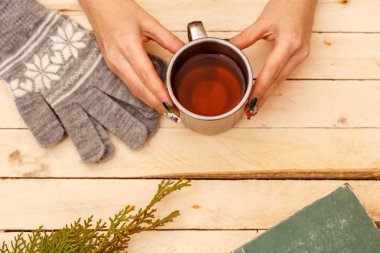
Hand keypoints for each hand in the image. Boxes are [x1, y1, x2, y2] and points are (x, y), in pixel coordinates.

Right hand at [79, 0, 183, 116]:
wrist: (97, 4)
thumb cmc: (119, 9)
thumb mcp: (148, 21)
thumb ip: (168, 38)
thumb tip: (185, 51)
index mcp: (128, 45)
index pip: (147, 75)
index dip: (159, 92)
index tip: (172, 103)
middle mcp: (117, 58)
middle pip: (139, 88)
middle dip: (156, 104)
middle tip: (173, 113)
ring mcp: (112, 64)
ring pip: (133, 89)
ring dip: (149, 102)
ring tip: (166, 109)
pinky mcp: (111, 65)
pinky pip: (128, 84)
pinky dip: (141, 94)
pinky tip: (152, 98)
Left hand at [231, 0, 316, 117]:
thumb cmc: (288, 4)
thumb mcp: (263, 21)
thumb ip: (245, 37)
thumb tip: (228, 48)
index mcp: (289, 43)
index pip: (270, 72)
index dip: (259, 89)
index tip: (250, 102)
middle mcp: (298, 52)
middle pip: (277, 81)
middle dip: (264, 97)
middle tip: (250, 111)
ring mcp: (301, 54)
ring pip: (282, 80)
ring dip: (269, 93)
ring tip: (255, 106)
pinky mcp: (300, 54)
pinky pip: (285, 73)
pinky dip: (274, 84)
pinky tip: (266, 91)